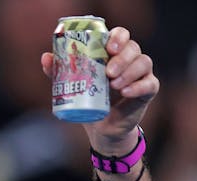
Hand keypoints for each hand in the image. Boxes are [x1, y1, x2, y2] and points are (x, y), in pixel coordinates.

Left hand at [41, 26, 157, 152]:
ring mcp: (141, 74)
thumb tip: (45, 58)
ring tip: (114, 84)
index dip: (118, 37)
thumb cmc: (89, 101)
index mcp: (113, 53)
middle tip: (108, 72)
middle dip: (122, 58)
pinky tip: (126, 92)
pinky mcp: (148, 90)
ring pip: (143, 63)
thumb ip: (59, 71)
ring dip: (129, 71)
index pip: (121, 35)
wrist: (101, 129)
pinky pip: (150, 84)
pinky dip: (138, 87)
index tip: (108, 48)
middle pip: (133, 47)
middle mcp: (130, 60)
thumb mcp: (72, 86)